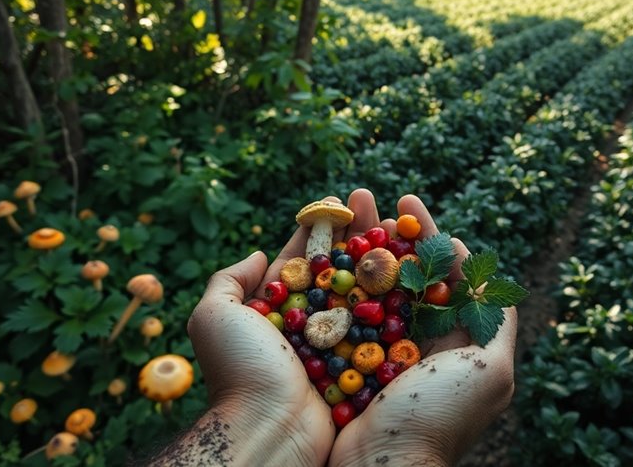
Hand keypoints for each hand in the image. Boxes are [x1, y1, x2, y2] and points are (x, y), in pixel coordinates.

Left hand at [154, 189, 381, 465]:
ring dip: (385, 257)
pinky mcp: (370, 364)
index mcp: (279, 312)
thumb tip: (256, 256)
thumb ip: (227, 282)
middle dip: (359, 235)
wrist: (271, 430)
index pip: (304, 261)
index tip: (342, 201)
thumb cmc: (241, 372)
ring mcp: (343, 345)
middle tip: (375, 204)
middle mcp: (313, 326)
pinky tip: (418, 267)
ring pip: (369, 292)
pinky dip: (405, 297)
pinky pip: (392, 325)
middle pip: (341, 270)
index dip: (323, 230)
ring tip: (400, 223)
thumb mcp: (214, 318)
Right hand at [328, 195, 517, 466]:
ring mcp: (375, 346)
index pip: (443, 273)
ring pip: (367, 282)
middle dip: (385, 231)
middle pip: (402, 270)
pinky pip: (337, 307)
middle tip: (367, 197)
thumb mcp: (489, 373)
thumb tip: (484, 279)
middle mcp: (413, 339)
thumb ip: (497, 325)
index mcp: (451, 339)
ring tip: (342, 209)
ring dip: (355, 243)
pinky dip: (330, 277)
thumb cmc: (437, 419)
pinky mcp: (342, 355)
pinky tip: (320, 249)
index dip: (427, 235)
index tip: (408, 203)